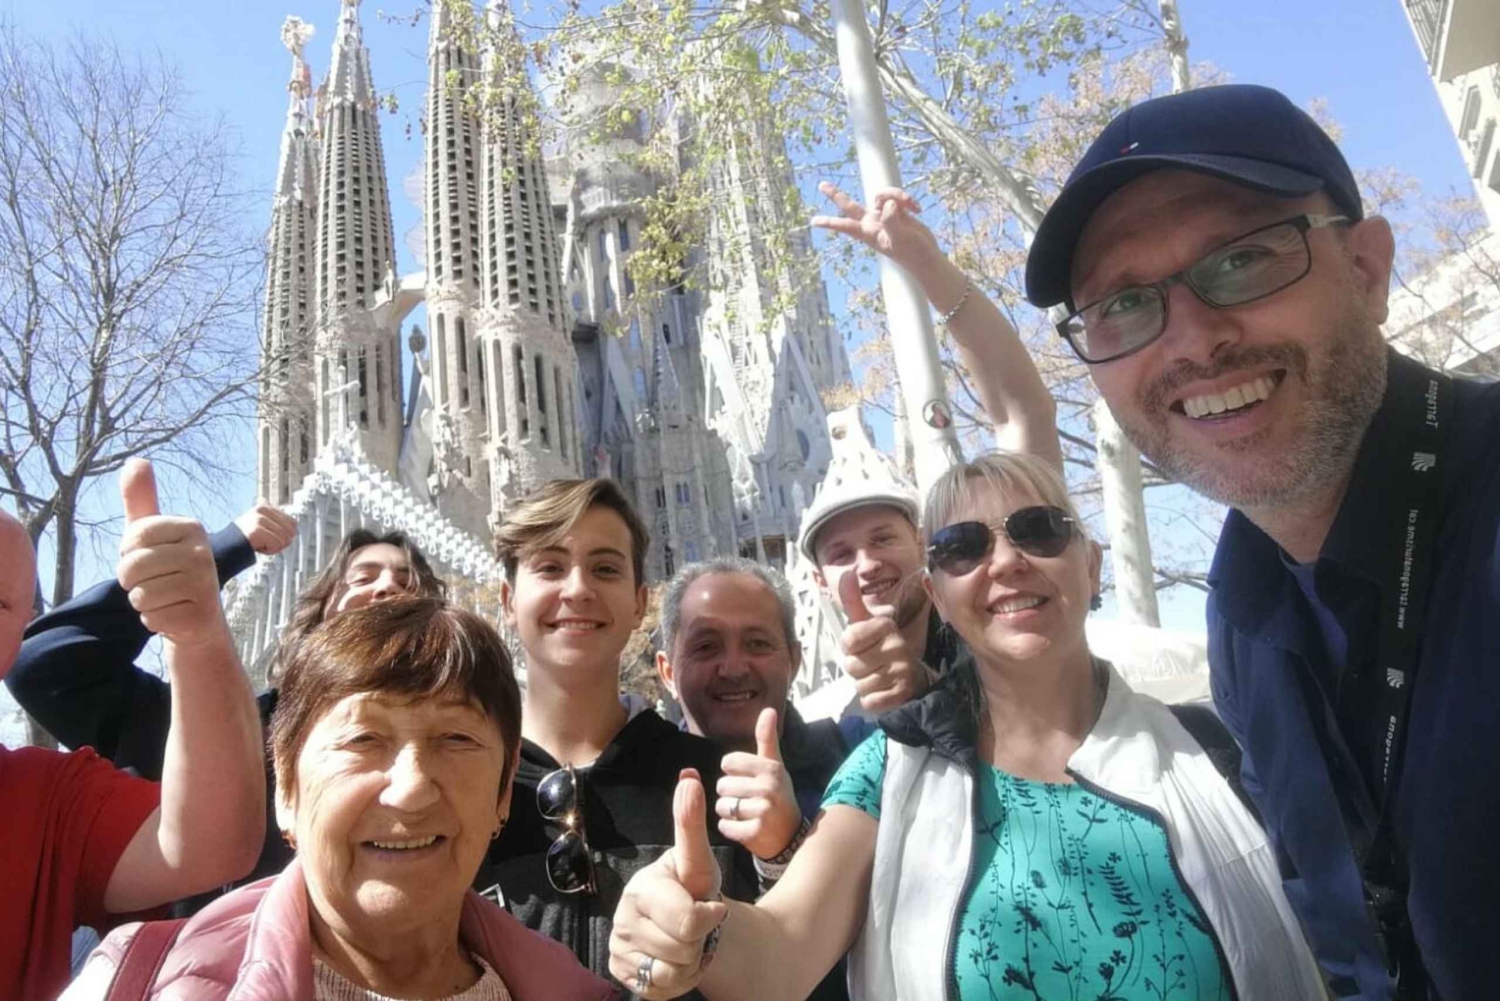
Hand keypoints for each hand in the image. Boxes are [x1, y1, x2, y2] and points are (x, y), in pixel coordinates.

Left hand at [116, 459, 228, 650]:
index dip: (127, 552)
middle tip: (150, 582)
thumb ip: (142, 499)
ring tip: (162, 598)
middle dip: (130, 581)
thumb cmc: (167, 569)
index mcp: (192, 527)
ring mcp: (205, 583)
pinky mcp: (201, 613)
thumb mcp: (151, 534)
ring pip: (140, 594)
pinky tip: (172, 614)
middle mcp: (203, 552)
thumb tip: (137, 460)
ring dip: (142, 601)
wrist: (196, 616)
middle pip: (133, 567)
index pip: (133, 537)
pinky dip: (154, 620)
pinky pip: (151, 617)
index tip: (146, 557)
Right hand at [234, 503, 296, 555]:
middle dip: (280, 542)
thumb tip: (296, 524)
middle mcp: (263, 510)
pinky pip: (276, 544)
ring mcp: (259, 519)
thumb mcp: (262, 525)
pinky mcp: (257, 530)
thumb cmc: (247, 537)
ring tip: (260, 544)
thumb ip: (276, 521)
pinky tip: (258, 547)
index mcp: (266, 507)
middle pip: (290, 532)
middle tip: (265, 542)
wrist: (227, 546)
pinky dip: (269, 550)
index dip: (285, 534)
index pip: (293, 523)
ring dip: (274, 547)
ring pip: (284, 540)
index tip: (270, 536)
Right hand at [610, 769, 728, 998]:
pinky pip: (661, 990)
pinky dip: (678, 980)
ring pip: (672, 973)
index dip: (709, 919)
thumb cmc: (693, 888)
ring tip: (687, 942)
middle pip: (682, 949)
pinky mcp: (622, 974)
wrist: (688, 923)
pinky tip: (675, 959)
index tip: (714, 909)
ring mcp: (619, 948)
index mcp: (641, 888)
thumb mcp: (699, 861)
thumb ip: (691, 824)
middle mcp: (622, 918)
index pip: (687, 920)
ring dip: (691, 962)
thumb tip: (689, 778)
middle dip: (700, 942)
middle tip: (697, 927)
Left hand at [716, 707, 801, 858]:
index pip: (728, 762)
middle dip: (730, 794)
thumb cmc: (778, 795)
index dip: (732, 772)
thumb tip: (769, 709)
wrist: (791, 836)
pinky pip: (725, 826)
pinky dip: (730, 828)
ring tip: (747, 814)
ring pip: (722, 806)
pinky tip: (746, 828)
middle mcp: (769, 787)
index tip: (747, 780)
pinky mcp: (755, 832)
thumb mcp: (775, 766)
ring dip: (729, 813)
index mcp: (771, 768)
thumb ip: (767, 738)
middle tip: (750, 800)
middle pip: (722, 785)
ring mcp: (763, 811)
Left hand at [811, 182, 943, 274]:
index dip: (830, 223)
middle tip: (821, 185)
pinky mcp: (896, 211)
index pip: (845, 226)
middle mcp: (872, 222)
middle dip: (836, 195)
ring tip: (910, 204)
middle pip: (849, 205)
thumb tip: (887, 204)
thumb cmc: (913, 252)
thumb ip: (891, 220)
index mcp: (869, 232)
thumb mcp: (901, 238)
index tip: (814, 222)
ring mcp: (884, 215)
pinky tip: (917, 208)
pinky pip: (896, 196)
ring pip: (882, 194)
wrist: (927, 255)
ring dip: (897, 194)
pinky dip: (906, 199)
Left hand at [838, 571, 933, 713]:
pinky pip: (870, 702)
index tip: (863, 645)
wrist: (911, 675)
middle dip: (856, 668)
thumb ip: (853, 601)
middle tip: (871, 664)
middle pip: (852, 666)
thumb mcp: (866, 622)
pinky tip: (884, 690)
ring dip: (864, 684)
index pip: (848, 640)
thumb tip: (847, 573)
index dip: (850, 647)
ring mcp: (902, 670)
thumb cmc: (881, 647)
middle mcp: (897, 646)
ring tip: (878, 676)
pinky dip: (872, 700)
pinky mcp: (904, 693)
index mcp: (885, 625)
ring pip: (860, 685)